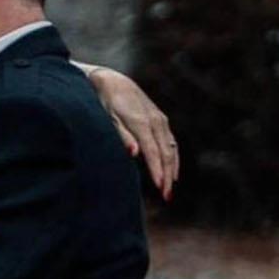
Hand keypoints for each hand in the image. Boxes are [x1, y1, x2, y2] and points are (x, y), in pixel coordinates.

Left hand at [87, 66, 177, 201]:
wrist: (112, 81)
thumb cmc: (105, 102)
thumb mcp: (107, 118)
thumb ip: (121, 136)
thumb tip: (134, 153)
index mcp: (141, 122)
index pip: (153, 152)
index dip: (157, 171)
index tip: (160, 188)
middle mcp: (155, 121)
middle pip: (166, 153)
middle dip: (167, 176)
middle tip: (166, 196)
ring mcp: (160, 120)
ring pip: (172, 149)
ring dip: (172, 170)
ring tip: (169, 190)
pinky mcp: (161, 120)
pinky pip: (171, 143)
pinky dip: (173, 158)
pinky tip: (172, 172)